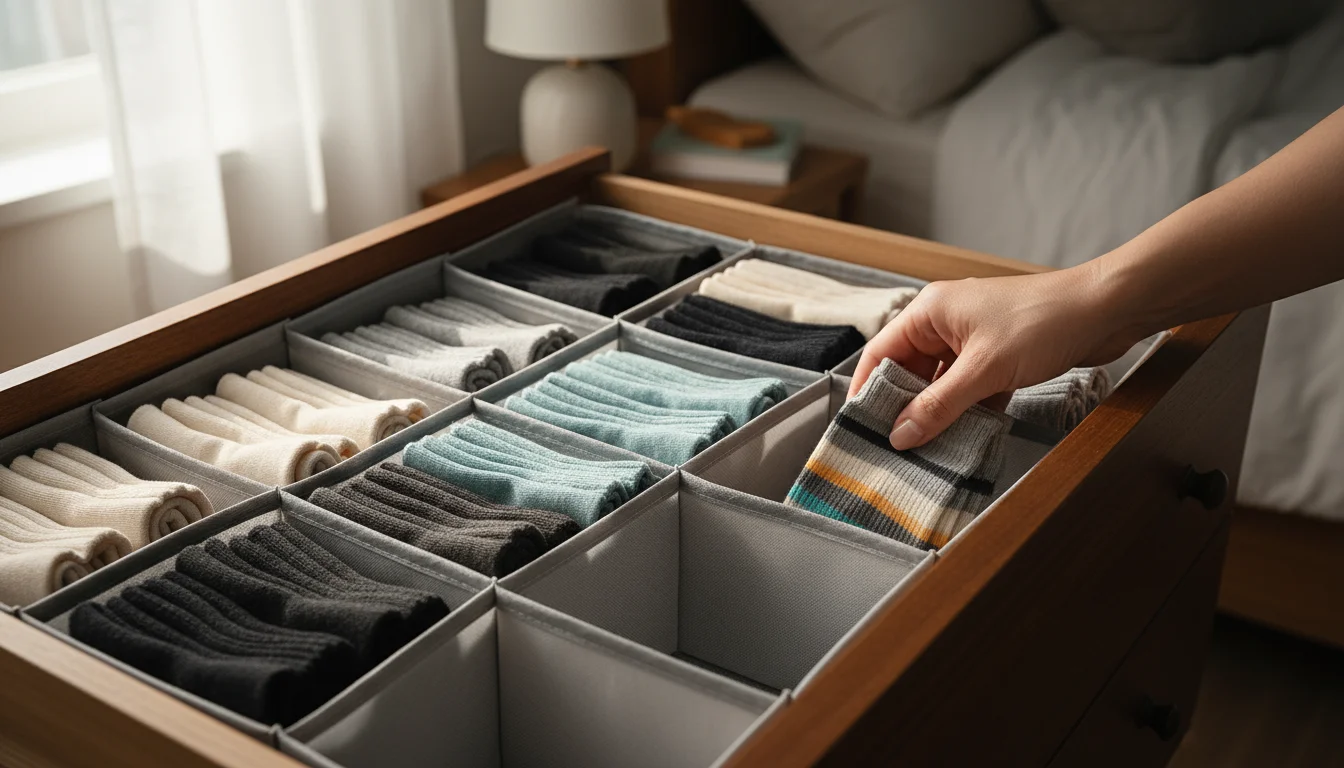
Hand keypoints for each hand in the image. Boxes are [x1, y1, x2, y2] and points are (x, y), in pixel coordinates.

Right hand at [849, 261, 1138, 449]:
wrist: (1107, 310)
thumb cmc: (1043, 322)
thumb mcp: (983, 369)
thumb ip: (939, 405)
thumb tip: (900, 435)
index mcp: (930, 312)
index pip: (880, 353)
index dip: (867, 390)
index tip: (860, 428)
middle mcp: (946, 322)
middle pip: (909, 371)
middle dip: (904, 407)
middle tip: (895, 448)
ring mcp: (974, 339)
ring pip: (941, 383)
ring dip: (938, 413)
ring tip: (927, 450)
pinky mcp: (998, 356)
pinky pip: (969, 388)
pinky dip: (966, 411)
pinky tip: (964, 438)